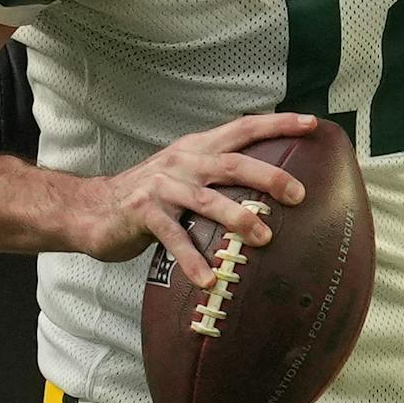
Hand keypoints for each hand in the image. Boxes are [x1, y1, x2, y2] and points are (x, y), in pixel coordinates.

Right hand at [72, 113, 315, 288]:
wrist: (91, 208)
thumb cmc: (149, 196)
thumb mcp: (185, 174)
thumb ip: (218, 175)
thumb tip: (269, 187)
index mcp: (197, 148)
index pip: (242, 129)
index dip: (277, 124)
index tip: (312, 124)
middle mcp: (182, 161)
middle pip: (232, 163)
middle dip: (268, 176)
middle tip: (298, 194)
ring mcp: (162, 186)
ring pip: (206, 199)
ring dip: (237, 218)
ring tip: (264, 238)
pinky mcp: (143, 214)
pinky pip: (173, 237)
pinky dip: (192, 259)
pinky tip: (209, 278)